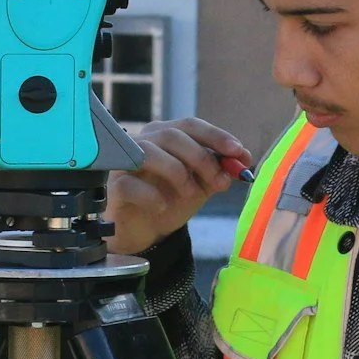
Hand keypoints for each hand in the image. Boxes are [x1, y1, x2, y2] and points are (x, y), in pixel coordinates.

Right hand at [105, 117, 253, 254]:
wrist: (145, 232)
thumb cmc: (170, 201)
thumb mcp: (201, 185)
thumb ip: (220, 170)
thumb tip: (244, 158)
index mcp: (165, 135)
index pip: (191, 125)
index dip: (216, 136)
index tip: (239, 152)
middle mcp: (143, 142)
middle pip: (173, 135)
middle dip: (202, 158)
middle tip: (219, 182)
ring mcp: (124, 162)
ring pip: (150, 153)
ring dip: (179, 174)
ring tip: (191, 195)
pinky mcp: (113, 187)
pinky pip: (132, 185)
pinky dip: (153, 197)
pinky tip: (162, 207)